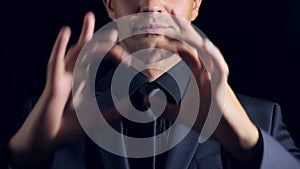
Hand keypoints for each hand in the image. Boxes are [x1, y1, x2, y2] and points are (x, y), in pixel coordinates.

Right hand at [7, 12, 127, 167]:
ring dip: (83, 36)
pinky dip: (59, 46)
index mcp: (82, 81)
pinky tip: (66, 32)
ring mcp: (62, 78)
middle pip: (86, 51)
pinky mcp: (53, 85)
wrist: (48, 141)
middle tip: (113, 30)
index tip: (129, 61)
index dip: (113, 56)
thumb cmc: (67, 128)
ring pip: (74, 52)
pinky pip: (55, 62)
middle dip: (98, 38)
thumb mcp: (98, 119)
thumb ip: (115, 112)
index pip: (98, 61)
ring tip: (90, 18)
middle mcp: (72, 76)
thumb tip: (134, 105)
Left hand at [153, 11, 259, 161]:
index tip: (155, 31)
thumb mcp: (179, 113)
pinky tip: (204, 45)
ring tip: (179, 23)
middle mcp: (207, 69)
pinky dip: (214, 55)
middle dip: (179, 29)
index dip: (170, 39)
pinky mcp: (223, 85)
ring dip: (192, 36)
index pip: (183, 49)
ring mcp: (216, 75)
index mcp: (198, 72)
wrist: (226, 133)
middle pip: (193, 44)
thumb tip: (148, 99)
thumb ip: (163, 106)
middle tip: (165, 16)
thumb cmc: (207, 120)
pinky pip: (220, 67)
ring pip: (205, 50)